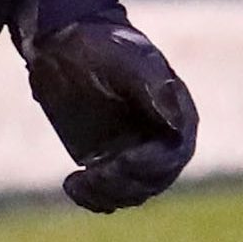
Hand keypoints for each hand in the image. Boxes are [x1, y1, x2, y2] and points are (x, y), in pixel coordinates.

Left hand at [7, 0, 191, 211]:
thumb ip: (153, 86)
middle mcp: (161, 138)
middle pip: (154, 181)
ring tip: (78, 182)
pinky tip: (72, 185)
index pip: (174, 155)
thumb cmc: (101, 44)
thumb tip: (177, 121)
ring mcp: (135, 152)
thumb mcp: (127, 59)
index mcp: (177, 114)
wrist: (65, 43)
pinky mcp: (108, 161)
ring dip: (107, 195)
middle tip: (92, 175)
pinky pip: (108, 193)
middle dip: (124, 184)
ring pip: (132, 192)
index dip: (151, 166)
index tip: (120, 162)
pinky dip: (93, 198)